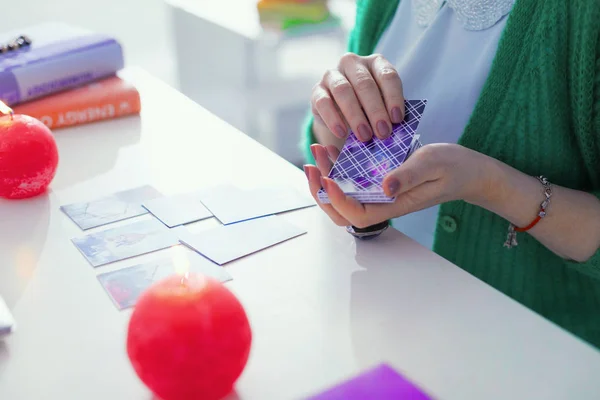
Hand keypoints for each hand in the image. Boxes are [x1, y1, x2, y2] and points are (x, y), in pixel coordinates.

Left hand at [304, 143, 497, 227]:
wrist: (467, 170)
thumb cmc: (453, 168)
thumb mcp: (432, 164)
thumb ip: (408, 176)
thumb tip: (384, 187)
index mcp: (394, 204)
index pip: (357, 214)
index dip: (338, 200)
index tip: (329, 177)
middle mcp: (382, 203)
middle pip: (342, 211)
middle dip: (321, 190)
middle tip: (312, 162)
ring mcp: (379, 194)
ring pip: (342, 197)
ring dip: (325, 177)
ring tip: (317, 150)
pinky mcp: (379, 182)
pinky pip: (352, 182)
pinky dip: (337, 168)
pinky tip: (332, 150)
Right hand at [311, 53, 404, 141]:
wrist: (340, 113)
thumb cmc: (368, 108)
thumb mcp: (382, 105)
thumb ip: (389, 111)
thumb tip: (397, 126)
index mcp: (375, 63)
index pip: (387, 76)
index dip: (394, 97)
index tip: (397, 119)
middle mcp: (352, 63)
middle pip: (365, 83)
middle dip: (375, 110)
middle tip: (383, 133)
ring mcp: (332, 74)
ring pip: (343, 90)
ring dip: (355, 115)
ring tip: (364, 136)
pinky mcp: (316, 90)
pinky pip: (323, 102)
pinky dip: (333, 119)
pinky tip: (342, 133)